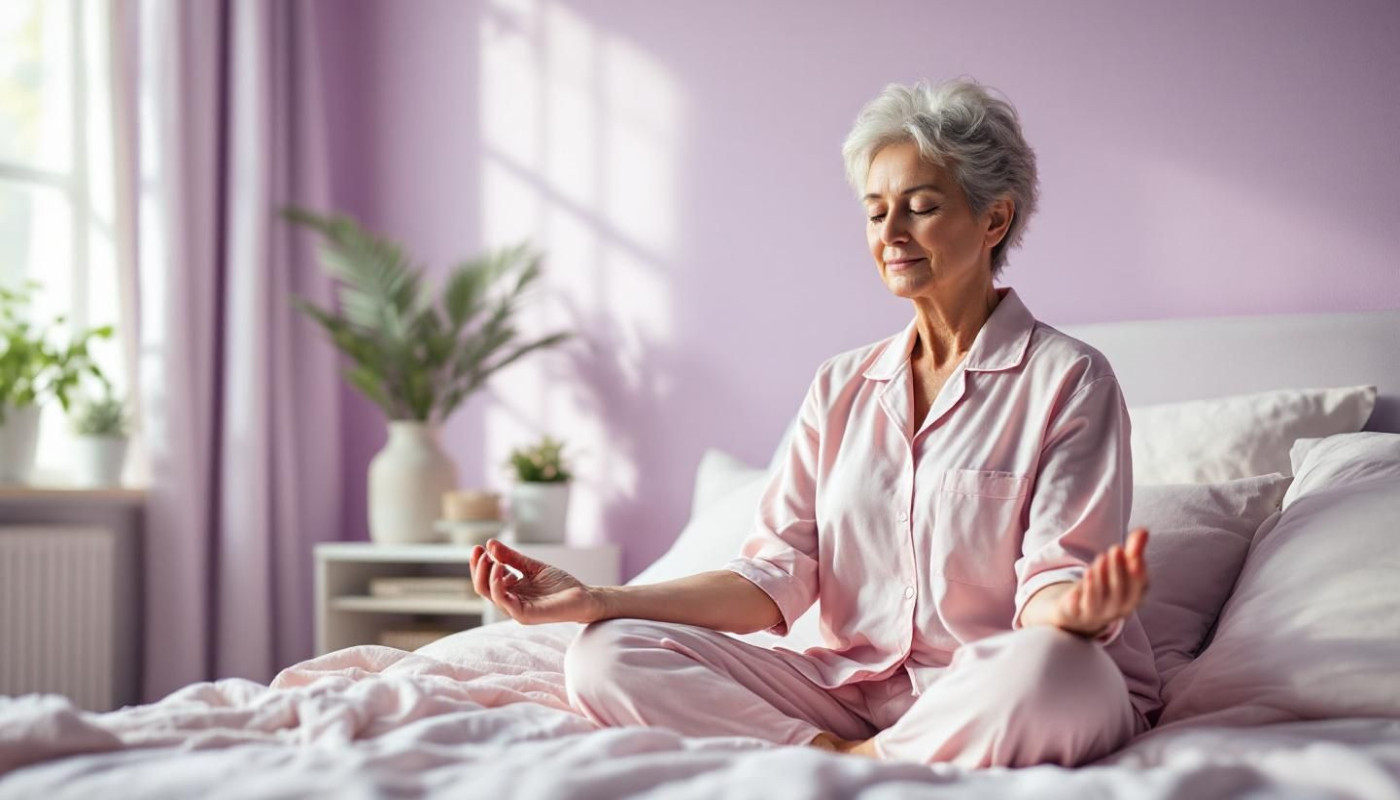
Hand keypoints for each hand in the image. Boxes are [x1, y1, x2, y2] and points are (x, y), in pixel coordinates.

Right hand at [469, 539, 603, 624]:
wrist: (583, 596)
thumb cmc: (560, 584)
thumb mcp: (532, 566)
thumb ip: (512, 558)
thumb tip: (490, 543)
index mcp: (510, 591)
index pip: (485, 580)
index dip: (478, 564)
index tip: (479, 546)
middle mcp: (510, 601)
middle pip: (483, 587)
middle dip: (478, 568)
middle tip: (480, 551)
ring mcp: (516, 610)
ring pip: (490, 594)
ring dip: (486, 574)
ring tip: (491, 559)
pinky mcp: (525, 615)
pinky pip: (504, 602)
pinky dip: (498, 585)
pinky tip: (501, 568)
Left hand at [1049, 528, 1149, 637]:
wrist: (1081, 609)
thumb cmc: (1107, 584)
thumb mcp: (1121, 567)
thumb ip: (1133, 550)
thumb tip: (1144, 530)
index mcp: (1131, 599)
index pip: (1138, 589)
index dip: (1137, 574)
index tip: (1135, 555)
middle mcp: (1115, 610)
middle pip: (1117, 593)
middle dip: (1117, 570)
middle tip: (1115, 549)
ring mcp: (1095, 614)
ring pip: (1097, 600)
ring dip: (1099, 580)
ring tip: (1099, 559)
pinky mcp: (1074, 613)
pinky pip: (1076, 610)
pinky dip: (1077, 599)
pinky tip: (1076, 589)